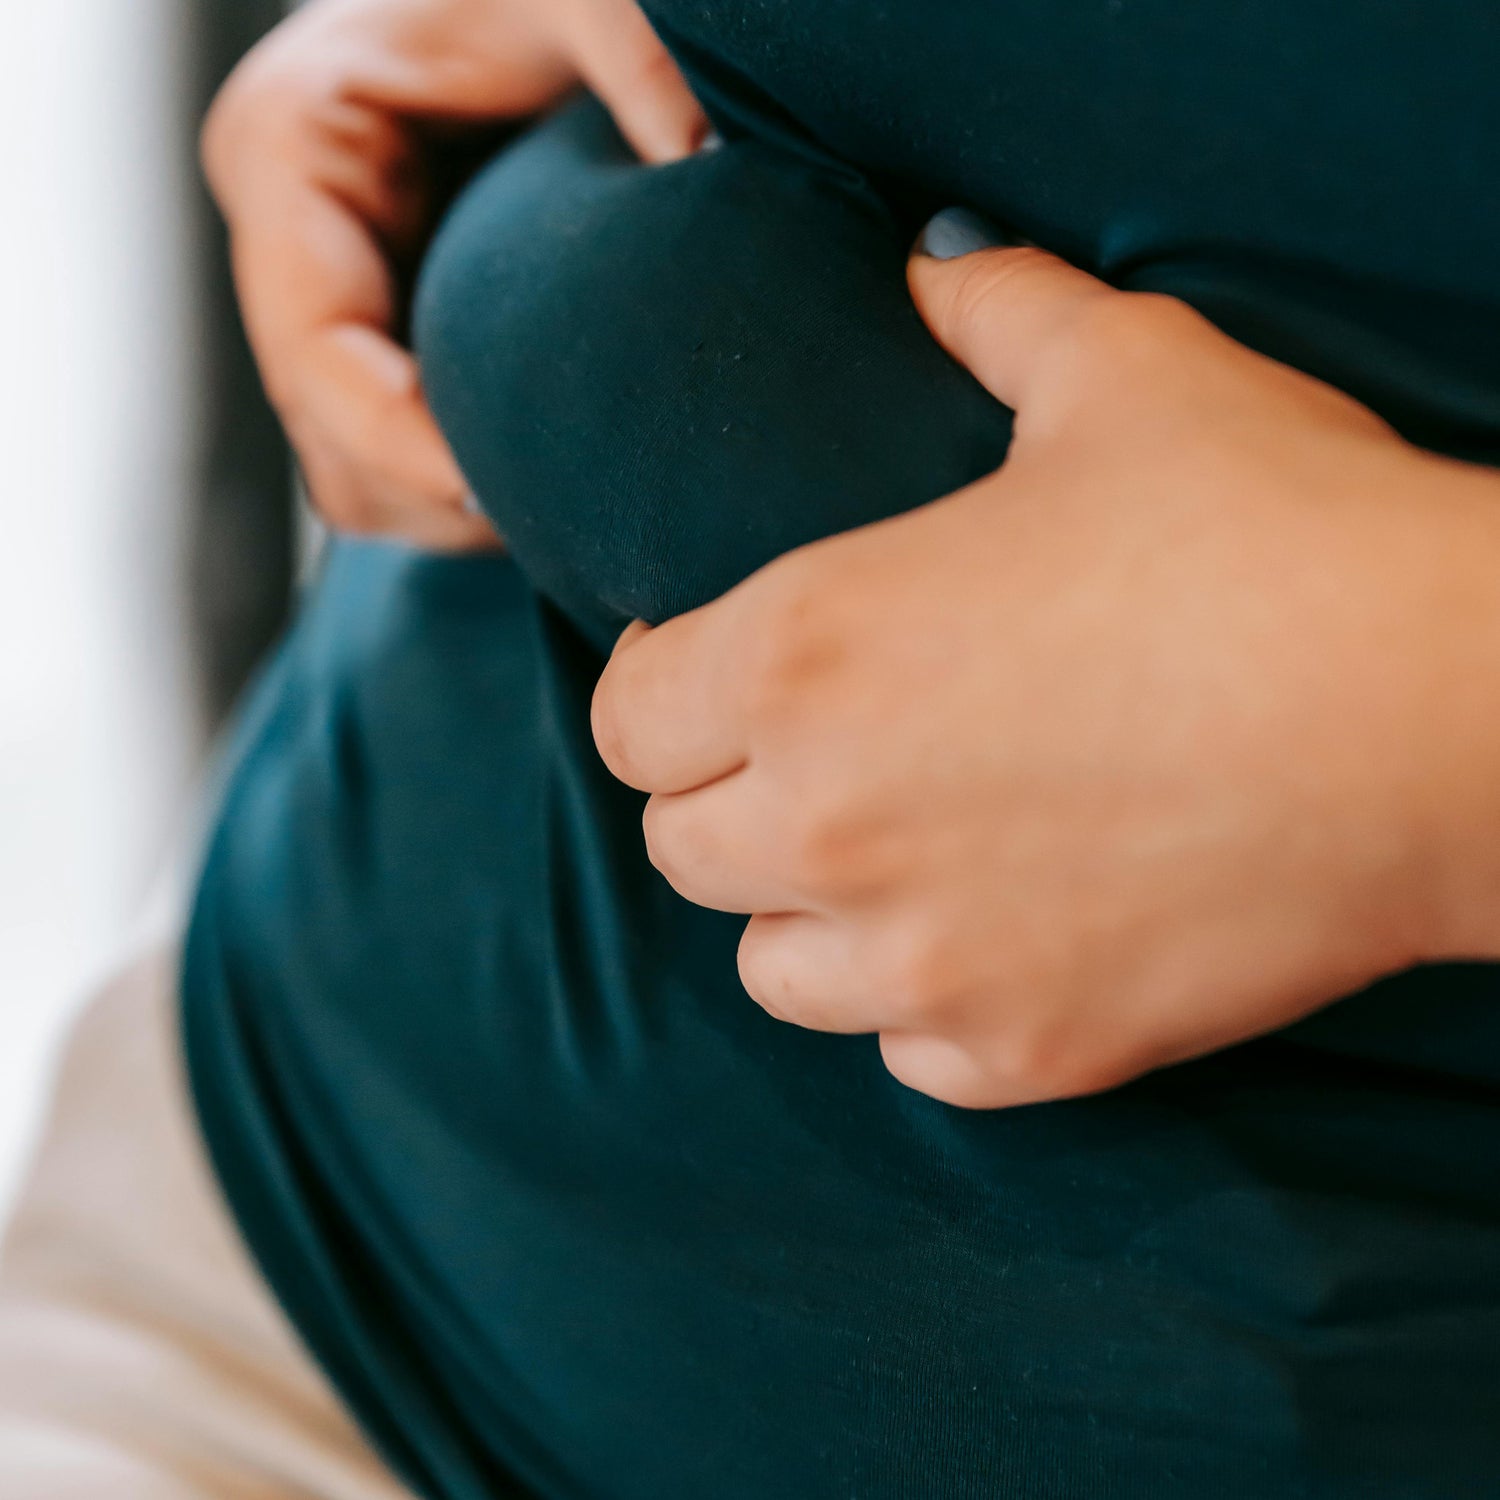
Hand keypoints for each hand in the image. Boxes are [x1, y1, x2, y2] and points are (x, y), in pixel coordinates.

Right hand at [203, 0, 706, 548]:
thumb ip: (630, 51)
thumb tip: (707, 160)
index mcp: (290, 153)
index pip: (317, 351)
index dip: (401, 443)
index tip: (503, 491)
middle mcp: (289, 244)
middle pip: (331, 438)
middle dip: (439, 491)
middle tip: (567, 512)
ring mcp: (325, 305)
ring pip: (355, 474)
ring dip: (453, 509)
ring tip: (565, 503)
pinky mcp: (373, 346)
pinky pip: (392, 467)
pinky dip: (463, 491)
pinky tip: (548, 475)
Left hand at [592, 232, 1499, 1107]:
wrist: (1451, 710)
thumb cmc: (1275, 529)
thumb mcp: (1125, 371)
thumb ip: (993, 309)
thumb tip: (929, 267)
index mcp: (802, 654)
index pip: (627, 717)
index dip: (651, 685)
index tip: (693, 668)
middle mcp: (829, 824)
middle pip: (679, 850)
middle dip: (722, 798)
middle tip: (803, 753)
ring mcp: (924, 960)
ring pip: (773, 970)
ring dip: (803, 915)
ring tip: (884, 856)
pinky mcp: (1029, 1052)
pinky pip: (909, 1056)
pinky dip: (925, 1005)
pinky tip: (990, 937)